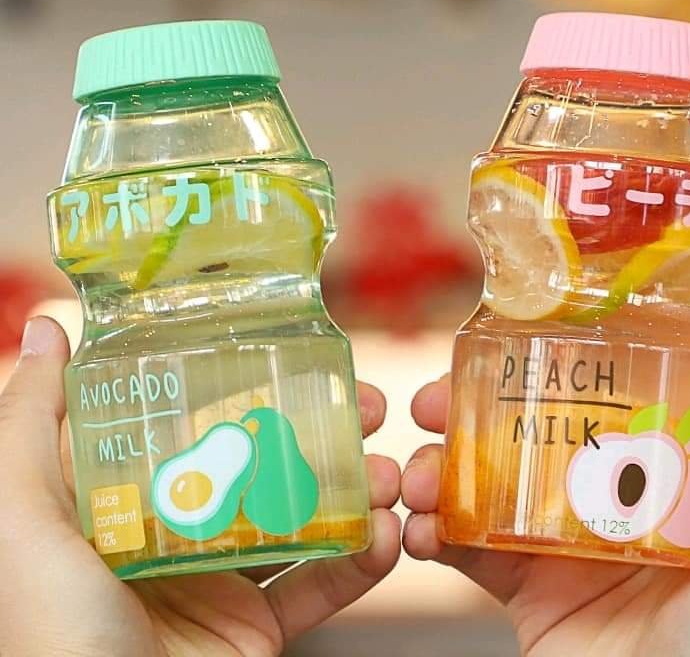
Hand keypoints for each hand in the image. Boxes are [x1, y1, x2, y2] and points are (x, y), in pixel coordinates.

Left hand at [0, 317, 400, 656]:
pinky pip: (316, 586)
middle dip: (324, 431)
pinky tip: (384, 537)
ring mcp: (217, 581)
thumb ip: (30, 424)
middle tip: (371, 408)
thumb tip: (49, 325)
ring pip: (300, 519)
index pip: (200, 421)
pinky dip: (358, 563)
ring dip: (356, 492)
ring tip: (391, 475)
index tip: (307, 360)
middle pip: (262, 463)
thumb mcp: (23, 520)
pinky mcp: (253, 629)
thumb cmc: (50, 637)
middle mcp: (174, 532)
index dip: (255, 385)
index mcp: (126, 498)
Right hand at [403, 330, 689, 656]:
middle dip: (467, 410)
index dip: (540, 367)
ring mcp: (560, 547)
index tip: (495, 345)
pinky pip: (468, 549)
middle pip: (524, 434)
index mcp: (658, 480)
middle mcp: (606, 503)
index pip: (593, 401)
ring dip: (437, 467)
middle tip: (432, 401)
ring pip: (485, 483)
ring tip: (415, 474)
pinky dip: (432, 531)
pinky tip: (418, 528)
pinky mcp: (525, 593)